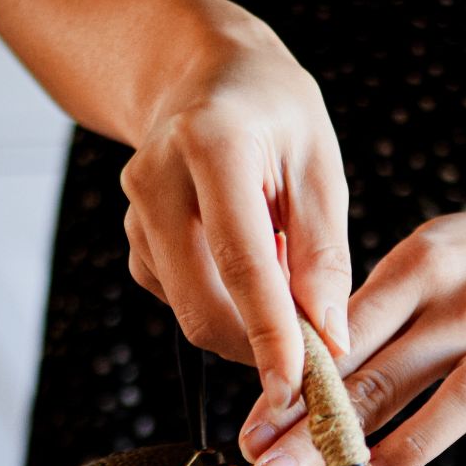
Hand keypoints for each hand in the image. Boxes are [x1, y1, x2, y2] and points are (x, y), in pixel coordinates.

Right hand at [120, 0, 350, 414]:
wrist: (204, 78)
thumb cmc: (272, 112)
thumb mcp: (318, 163)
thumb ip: (323, 254)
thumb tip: (328, 338)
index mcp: (211, 145)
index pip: (241, 263)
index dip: (270, 336)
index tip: (295, 387)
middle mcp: (157, 180)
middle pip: (204, 306)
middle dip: (258, 347)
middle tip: (312, 352)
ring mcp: (136, 216)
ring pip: (194, 314)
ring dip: (247, 323)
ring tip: (281, 268)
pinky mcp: (136, 246)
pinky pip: (185, 304)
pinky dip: (227, 307)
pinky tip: (246, 265)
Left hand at [239, 172, 465, 465]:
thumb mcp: (424, 257)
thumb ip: (372, 314)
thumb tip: (309, 377)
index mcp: (423, 265)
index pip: (345, 337)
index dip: (296, 390)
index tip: (257, 432)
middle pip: (384, 376)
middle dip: (321, 434)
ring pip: (462, 396)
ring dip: (409, 444)